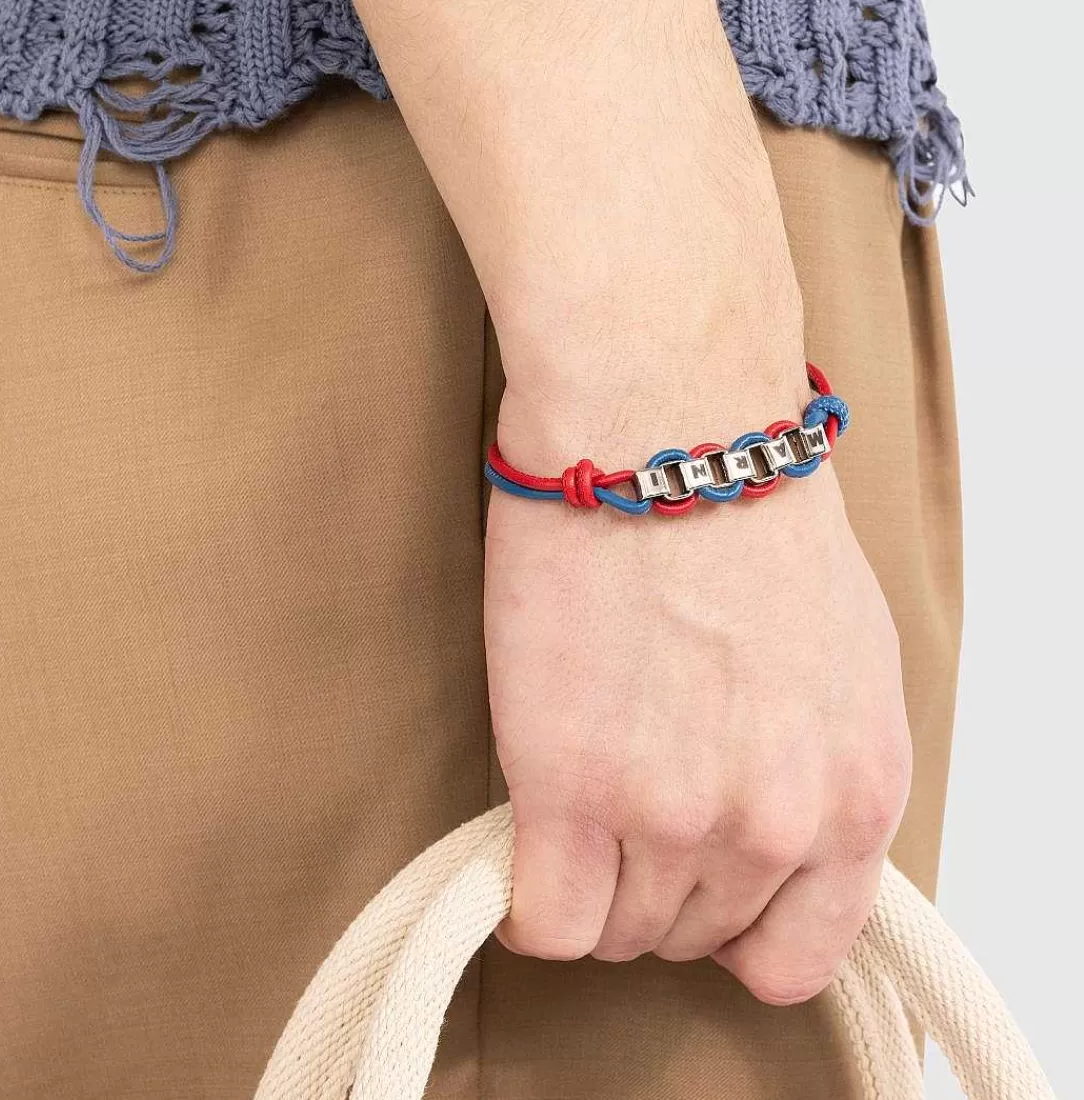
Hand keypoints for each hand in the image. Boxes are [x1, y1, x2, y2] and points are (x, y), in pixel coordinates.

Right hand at [484, 381, 911, 1003]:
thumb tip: (772, 807)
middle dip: (655, 886)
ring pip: (614, 932)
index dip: (736, 928)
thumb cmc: (746, 504)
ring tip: (571, 809)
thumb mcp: (846, 654)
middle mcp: (774, 822)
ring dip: (589, 882)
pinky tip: (522, 846)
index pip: (797, 952)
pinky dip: (524, 901)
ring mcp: (671, 814)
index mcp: (855, 791)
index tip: (697, 889)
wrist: (666, 424)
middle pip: (692, 935)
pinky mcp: (567, 786)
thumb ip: (821, 760)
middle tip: (620, 813)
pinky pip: (543, 919)